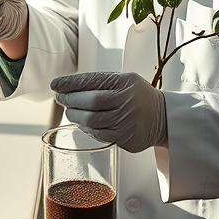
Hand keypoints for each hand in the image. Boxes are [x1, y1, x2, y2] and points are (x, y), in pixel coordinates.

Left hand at [51, 72, 167, 152]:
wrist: (163, 117)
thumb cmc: (137, 96)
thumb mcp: (124, 80)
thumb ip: (100, 82)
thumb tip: (67, 86)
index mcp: (125, 82)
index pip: (92, 81)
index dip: (70, 83)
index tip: (55, 84)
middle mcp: (127, 101)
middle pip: (91, 101)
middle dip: (70, 100)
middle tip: (60, 98)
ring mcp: (127, 121)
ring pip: (92, 120)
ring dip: (75, 116)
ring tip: (69, 112)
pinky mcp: (126, 138)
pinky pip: (99, 134)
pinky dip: (87, 128)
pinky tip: (83, 123)